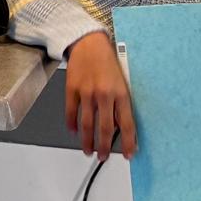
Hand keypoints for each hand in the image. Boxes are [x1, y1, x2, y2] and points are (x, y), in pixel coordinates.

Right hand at [65, 31, 135, 160]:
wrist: (89, 43)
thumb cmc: (107, 62)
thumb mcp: (122, 82)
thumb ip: (120, 104)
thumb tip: (119, 127)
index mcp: (121, 93)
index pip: (127, 124)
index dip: (129, 142)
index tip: (129, 154)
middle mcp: (104, 94)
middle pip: (105, 129)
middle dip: (105, 147)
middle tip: (103, 156)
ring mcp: (87, 92)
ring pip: (87, 124)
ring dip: (87, 141)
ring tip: (88, 150)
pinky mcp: (72, 89)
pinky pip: (71, 112)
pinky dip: (72, 124)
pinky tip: (74, 131)